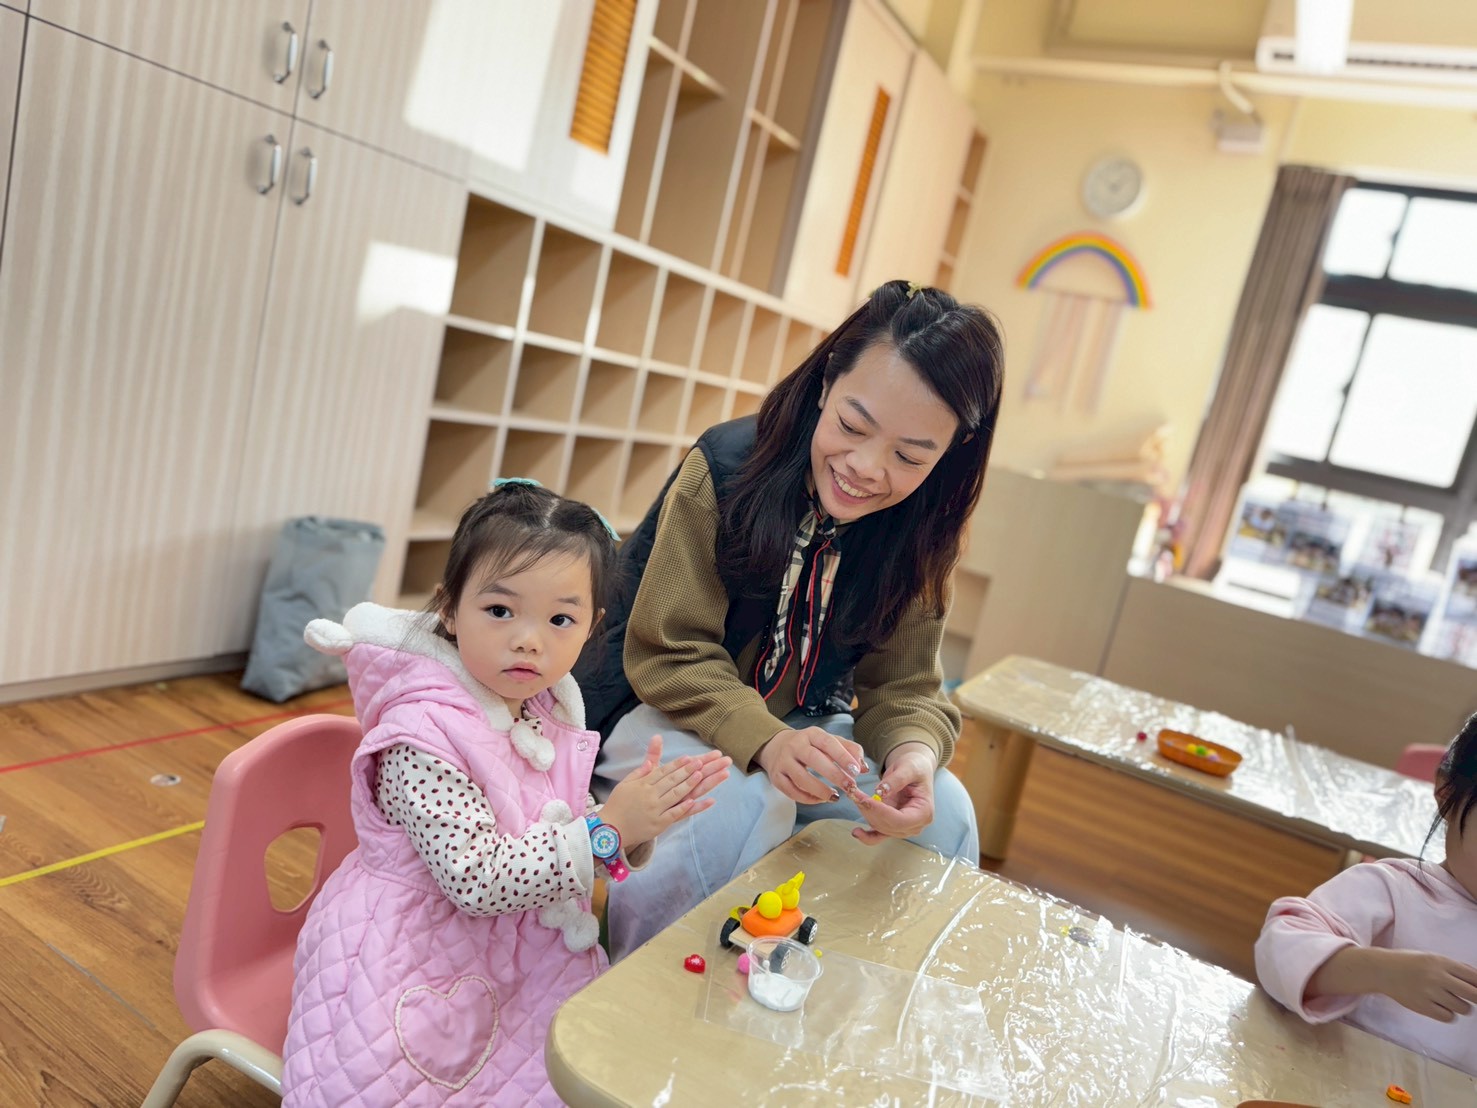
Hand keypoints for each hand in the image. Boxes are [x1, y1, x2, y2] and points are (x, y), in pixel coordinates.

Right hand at [599, 735, 730, 850]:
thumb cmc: (618, 805)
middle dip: (687, 770)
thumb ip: (639, 772)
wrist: (610, 829)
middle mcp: (650, 795)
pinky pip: (673, 814)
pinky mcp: (658, 824)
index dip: (677, 764)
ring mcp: (655, 810)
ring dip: (689, 784)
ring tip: (700, 775)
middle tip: (700, 762)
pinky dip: (684, 807)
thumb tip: (650, 762)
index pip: (663, 772)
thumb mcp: (625, 784)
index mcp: (642, 785)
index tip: (689, 757)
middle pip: (671, 780)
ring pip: (675, 795)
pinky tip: (694, 800)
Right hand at [754, 726, 865, 803]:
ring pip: (801, 778)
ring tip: (835, 797)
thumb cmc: (810, 746)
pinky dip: (807, 798)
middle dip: (834, 775)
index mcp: (811, 734)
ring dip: (820, 790)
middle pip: (814, 759)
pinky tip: (820, 800)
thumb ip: (850, 751)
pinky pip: (792, 791)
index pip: (828, 742)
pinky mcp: (776, 777)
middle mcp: (795, 745)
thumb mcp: (829, 742)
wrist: (776, 747)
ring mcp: (784, 761)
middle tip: (850, 787)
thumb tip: (864, 768)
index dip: (842, 756)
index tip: (856, 770)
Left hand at [851, 742, 936, 845]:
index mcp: (924, 812)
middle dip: (869, 811)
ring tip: (854, 797)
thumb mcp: (909, 768)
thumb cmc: (915, 768)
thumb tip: (880, 792)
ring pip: (880, 828)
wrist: (914, 770)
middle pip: (888, 826)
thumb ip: (896, 780)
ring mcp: (903, 828)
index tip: (865, 800)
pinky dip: (867, 836)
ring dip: (866, 814)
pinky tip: (856, 832)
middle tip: (854, 794)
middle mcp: (915, 825)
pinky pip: (878, 836)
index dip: (881, 812)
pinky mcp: (892, 826)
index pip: (901, 820)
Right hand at [1369, 950, 1476, 1021]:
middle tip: (1470, 998)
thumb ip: (1455, 967)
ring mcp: (1429, 993)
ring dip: (1461, 1006)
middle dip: (1476, 998)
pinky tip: (1440, 1007)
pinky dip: (1448, 1014)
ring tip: (1450, 1001)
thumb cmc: (1409, 963)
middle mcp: (1437, 977)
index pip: (1474, 977)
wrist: (1381, 970)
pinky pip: (1448, 1017)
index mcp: (1441, 962)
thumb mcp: (1432, 958)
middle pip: (1474, 995)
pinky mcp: (1422, 1007)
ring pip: (1463, 1008)